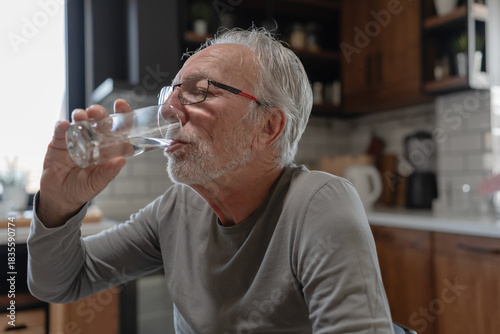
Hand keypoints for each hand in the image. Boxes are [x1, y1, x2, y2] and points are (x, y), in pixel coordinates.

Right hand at [37, 100, 131, 226]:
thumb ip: (108, 173)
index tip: (121, 105)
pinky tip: (64, 125)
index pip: (119, 129)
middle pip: (100, 121)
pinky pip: (61, 130)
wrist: (59, 196)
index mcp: (109, 149)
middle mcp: (94, 140)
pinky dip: (62, 126)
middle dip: (99, 113)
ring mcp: (77, 139)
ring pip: (81, 121)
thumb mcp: (97, 183)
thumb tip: (121, 161)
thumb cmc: (83, 189)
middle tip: (96, 112)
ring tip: (81, 117)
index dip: (122, 116)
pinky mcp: (60, 141)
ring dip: (81, 116)